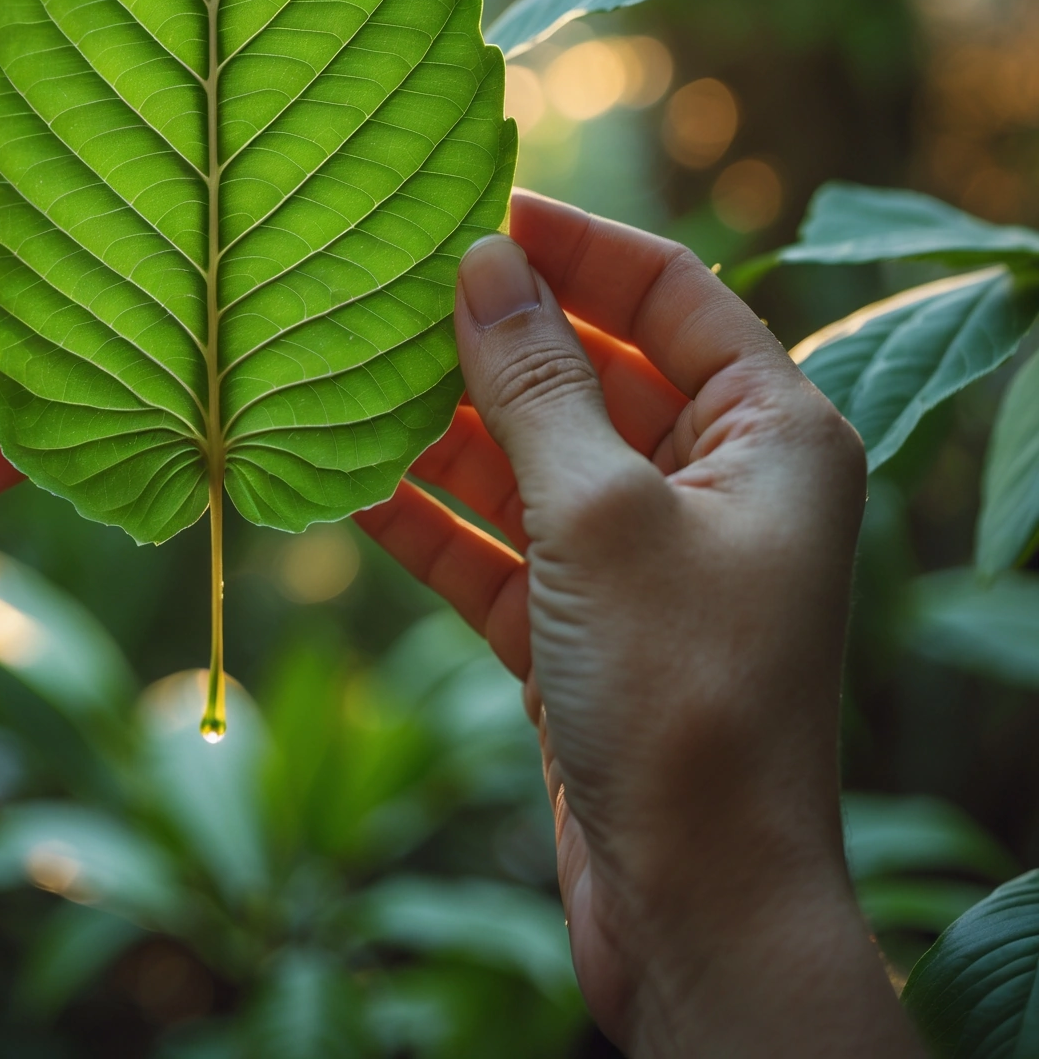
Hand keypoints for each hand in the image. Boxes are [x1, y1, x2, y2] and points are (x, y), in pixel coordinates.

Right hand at [358, 192, 920, 1057]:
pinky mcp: (579, 625)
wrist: (694, 906)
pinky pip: (497, 540)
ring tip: (342, 374)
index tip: (473, 207)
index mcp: (771, 432)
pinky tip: (344, 483)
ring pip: (529, 456)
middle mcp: (714, 482)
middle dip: (490, 335)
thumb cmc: (683, 696)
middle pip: (589, 369)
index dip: (575, 242)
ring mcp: (641, 557)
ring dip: (442, 424)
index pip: (670, 290)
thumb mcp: (601, 513)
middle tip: (383, 288)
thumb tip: (481, 263)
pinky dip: (429, 515)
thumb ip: (535, 383)